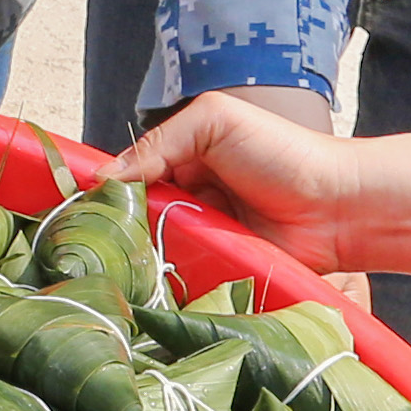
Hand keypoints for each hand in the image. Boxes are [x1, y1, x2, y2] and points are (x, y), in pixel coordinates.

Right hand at [95, 92, 410, 279]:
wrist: (337, 206)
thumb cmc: (281, 153)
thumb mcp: (215, 122)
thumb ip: (160, 142)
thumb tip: (105, 178)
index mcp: (182, 160)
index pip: (128, 177)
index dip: (105, 191)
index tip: (74, 207)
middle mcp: (186, 201)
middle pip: (135, 219)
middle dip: (119, 228)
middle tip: (93, 243)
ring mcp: (201, 240)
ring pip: (152, 252)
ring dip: (141, 257)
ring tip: (116, 268)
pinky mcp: (217, 274)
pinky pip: (181, 280)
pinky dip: (167, 282)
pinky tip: (148, 287)